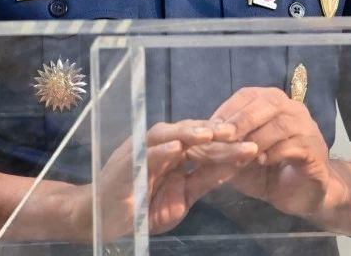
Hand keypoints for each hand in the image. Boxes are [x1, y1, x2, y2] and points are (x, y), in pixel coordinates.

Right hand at [67, 119, 257, 239]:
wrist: (98, 218)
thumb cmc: (140, 208)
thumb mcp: (180, 199)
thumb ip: (202, 182)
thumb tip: (233, 167)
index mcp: (173, 154)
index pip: (202, 143)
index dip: (225, 143)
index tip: (252, 143)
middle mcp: (158, 147)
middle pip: (188, 133)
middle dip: (213, 133)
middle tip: (238, 133)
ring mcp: (141, 153)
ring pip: (166, 134)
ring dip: (188, 132)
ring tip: (210, 132)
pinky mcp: (125, 166)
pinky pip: (144, 155)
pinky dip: (159, 150)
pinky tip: (176, 148)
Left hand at [198, 87, 345, 218]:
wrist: (300, 194)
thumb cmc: (266, 171)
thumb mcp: (239, 158)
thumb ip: (224, 147)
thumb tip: (194, 143)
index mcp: (271, 103)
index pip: (247, 96)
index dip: (227, 110)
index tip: (208, 128)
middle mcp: (292, 109)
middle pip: (267, 104)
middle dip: (242, 119)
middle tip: (223, 136)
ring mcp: (307, 129)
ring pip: (282, 124)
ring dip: (258, 138)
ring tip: (241, 153)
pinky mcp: (314, 152)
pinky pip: (295, 146)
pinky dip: (276, 152)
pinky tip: (262, 162)